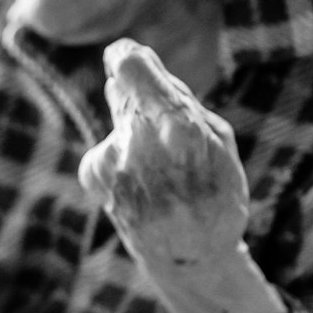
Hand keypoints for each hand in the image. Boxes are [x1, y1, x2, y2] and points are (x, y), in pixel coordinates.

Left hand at [78, 39, 249, 278]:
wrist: (190, 259)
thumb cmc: (216, 193)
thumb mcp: (218, 139)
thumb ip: (178, 99)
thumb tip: (138, 63)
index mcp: (178, 126)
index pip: (129, 65)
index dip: (126, 54)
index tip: (127, 54)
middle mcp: (137, 140)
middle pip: (119, 88)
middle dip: (135, 93)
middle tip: (159, 120)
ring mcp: (111, 160)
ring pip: (118, 119)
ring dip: (134, 130)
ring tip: (161, 168)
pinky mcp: (94, 175)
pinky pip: (109, 145)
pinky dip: (122, 156)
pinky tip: (143, 182)